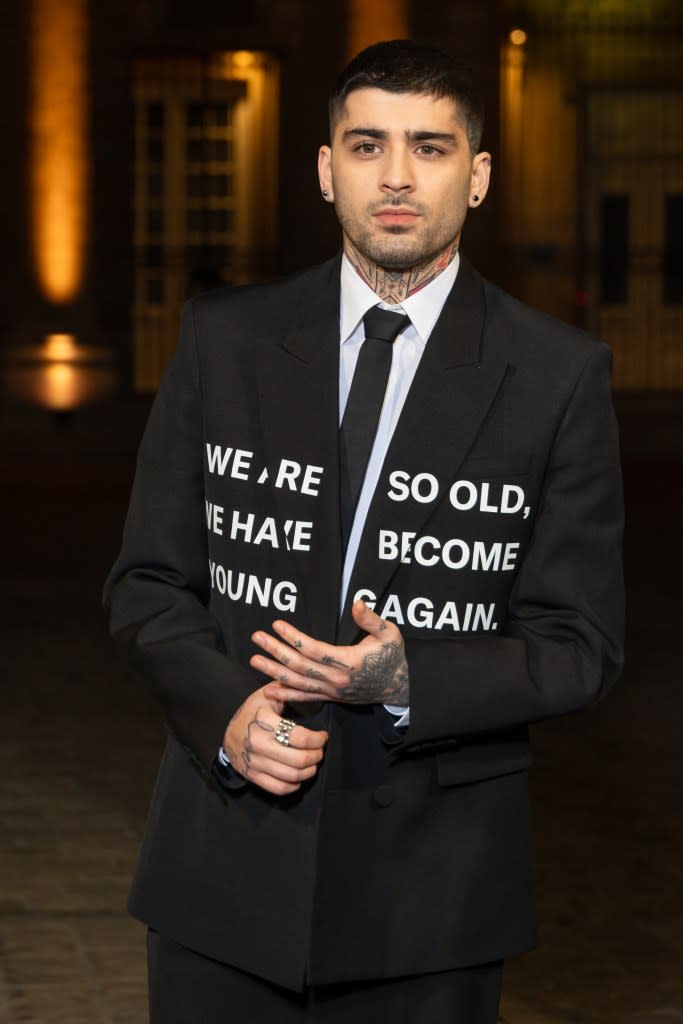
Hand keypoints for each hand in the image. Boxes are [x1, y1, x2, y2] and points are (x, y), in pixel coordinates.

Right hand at [223, 686, 327, 795]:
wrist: (225, 731)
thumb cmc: (252, 711)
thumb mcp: (266, 694)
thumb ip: (286, 688)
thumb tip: (306, 679)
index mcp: (264, 722)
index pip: (300, 737)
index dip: (318, 739)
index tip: (322, 736)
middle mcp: (258, 744)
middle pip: (299, 759)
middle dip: (316, 756)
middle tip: (319, 750)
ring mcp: (254, 762)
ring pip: (291, 776)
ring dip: (309, 771)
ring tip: (312, 762)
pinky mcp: (252, 776)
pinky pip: (278, 788)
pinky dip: (293, 785)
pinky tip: (298, 776)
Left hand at [250, 600, 409, 706]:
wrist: (399, 687)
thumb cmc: (393, 656)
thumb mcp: (390, 633)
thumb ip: (371, 619)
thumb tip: (357, 602)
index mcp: (349, 662)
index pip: (313, 649)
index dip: (293, 637)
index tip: (277, 624)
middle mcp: (336, 679)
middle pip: (299, 666)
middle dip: (276, 651)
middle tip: (257, 638)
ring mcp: (332, 690)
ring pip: (297, 682)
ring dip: (274, 672)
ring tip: (254, 660)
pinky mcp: (330, 697)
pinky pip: (304, 698)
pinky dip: (286, 695)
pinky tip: (268, 690)